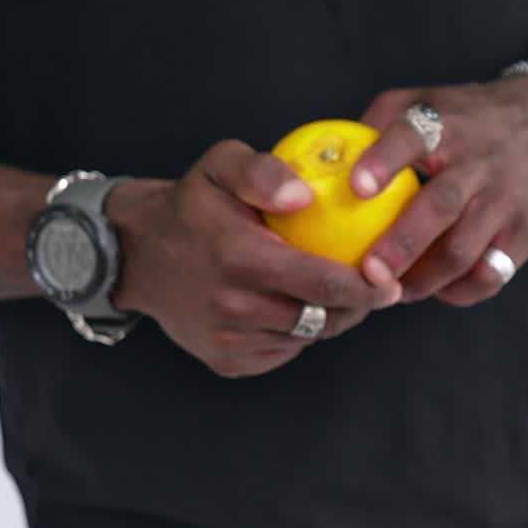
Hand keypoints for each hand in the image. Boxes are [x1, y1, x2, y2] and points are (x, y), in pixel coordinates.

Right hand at [109, 140, 396, 377]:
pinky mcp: (227, 362)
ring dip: (327, 319)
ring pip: (305, 338)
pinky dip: (296, 334)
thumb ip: (262, 171)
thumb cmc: (190, 205)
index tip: (390, 282)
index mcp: (238, 259)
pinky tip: (293, 307)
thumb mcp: (219, 164)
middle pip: (322, 318)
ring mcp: (228, 341)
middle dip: (356, 306)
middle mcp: (232, 308)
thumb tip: (305, 196)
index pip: (321, 282)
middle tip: (374, 287)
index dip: (365, 287)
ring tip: (334, 292)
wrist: (136, 255)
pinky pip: (282, 352)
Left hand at [350, 79, 527, 306]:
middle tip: (369, 274)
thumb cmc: (464, 119)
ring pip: (465, 250)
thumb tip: (323, 164)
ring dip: (424, 280)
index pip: (414, 134)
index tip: (357, 187)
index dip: (384, 160)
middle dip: (402, 244)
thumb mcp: (424, 102)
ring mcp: (508, 199)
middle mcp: (481, 160)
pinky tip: (435, 290)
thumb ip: (377, 125)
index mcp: (447, 124)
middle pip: (441, 206)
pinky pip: (491, 275)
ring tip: (393, 293)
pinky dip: (459, 291)